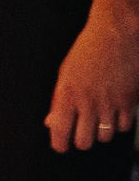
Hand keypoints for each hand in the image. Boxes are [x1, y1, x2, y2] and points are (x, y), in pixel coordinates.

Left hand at [46, 12, 138, 150]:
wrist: (115, 35)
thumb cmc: (87, 52)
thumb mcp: (65, 73)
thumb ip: (59, 100)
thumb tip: (50, 123)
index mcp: (67, 93)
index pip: (60, 130)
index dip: (59, 143)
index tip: (61, 146)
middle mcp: (87, 101)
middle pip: (84, 141)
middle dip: (82, 139)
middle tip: (82, 130)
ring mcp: (109, 103)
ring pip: (104, 137)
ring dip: (101, 131)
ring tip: (99, 115)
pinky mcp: (129, 102)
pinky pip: (123, 128)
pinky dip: (119, 124)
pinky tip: (115, 110)